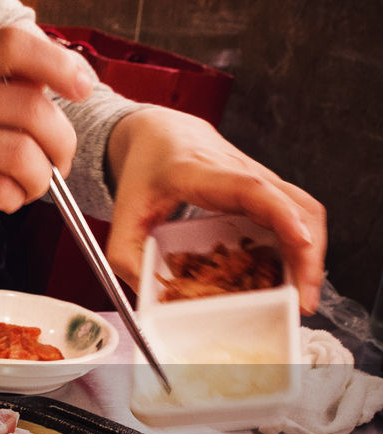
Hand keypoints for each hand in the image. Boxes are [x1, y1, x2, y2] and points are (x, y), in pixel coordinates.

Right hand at [0, 26, 92, 212]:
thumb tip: (58, 84)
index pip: (14, 48)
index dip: (59, 65)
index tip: (82, 87)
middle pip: (30, 111)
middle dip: (61, 141)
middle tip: (60, 157)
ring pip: (20, 157)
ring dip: (42, 177)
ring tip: (36, 183)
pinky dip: (15, 198)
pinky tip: (8, 196)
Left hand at [105, 107, 325, 313]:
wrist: (159, 134)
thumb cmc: (145, 169)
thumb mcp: (122, 215)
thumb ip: (125, 257)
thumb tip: (147, 298)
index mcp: (203, 173)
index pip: (253, 189)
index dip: (281, 215)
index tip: (301, 243)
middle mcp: (242, 172)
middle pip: (295, 205)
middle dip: (308, 253)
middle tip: (302, 299)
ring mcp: (260, 180)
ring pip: (304, 211)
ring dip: (310, 253)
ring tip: (302, 296)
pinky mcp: (266, 192)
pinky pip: (295, 216)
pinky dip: (301, 246)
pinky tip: (291, 277)